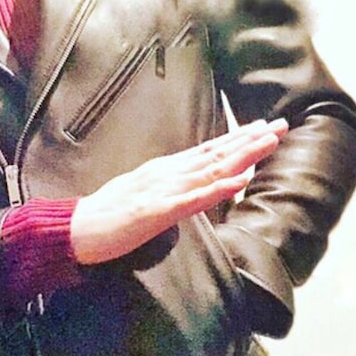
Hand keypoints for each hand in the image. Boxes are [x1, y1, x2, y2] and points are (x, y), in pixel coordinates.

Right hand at [70, 119, 287, 265]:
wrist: (75, 228)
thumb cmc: (107, 215)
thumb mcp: (143, 193)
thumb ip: (169, 186)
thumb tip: (193, 182)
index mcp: (165, 170)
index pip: (208, 150)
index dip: (238, 139)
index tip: (264, 128)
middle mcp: (168, 173)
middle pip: (216, 154)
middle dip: (250, 140)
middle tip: (280, 126)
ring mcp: (164, 190)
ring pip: (210, 169)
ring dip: (241, 156)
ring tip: (268, 144)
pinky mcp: (157, 211)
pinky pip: (193, 199)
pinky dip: (218, 188)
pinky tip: (239, 181)